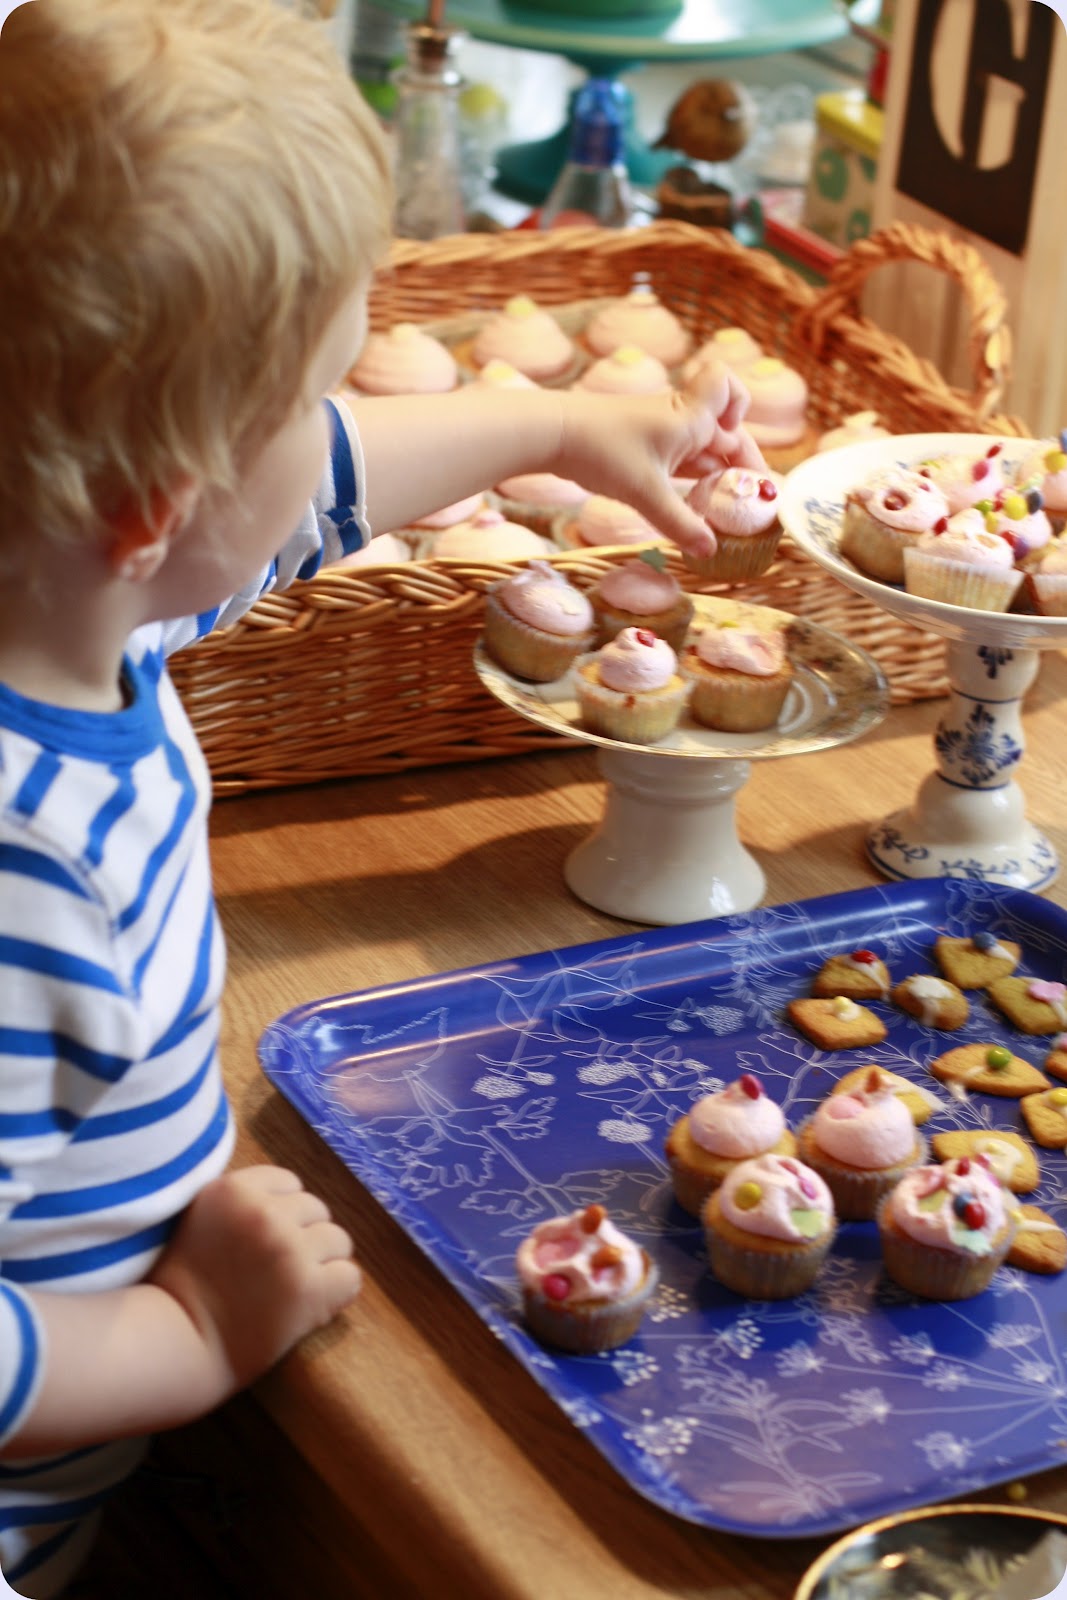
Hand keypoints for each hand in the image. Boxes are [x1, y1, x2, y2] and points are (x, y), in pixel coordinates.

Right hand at [149, 1165, 360, 1390]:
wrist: (171, 1347)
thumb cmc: (182, 1288)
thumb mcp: (198, 1217)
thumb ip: (239, 1199)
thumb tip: (289, 1191)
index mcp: (232, 1189)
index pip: (288, 1182)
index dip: (280, 1213)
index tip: (261, 1243)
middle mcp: (263, 1213)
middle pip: (316, 1209)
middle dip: (302, 1237)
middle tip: (274, 1273)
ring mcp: (288, 1250)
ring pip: (338, 1241)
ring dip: (321, 1264)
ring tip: (289, 1290)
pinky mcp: (307, 1289)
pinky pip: (350, 1277)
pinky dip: (337, 1293)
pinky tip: (309, 1307)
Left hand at [554, 360, 767, 556]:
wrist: (553, 435)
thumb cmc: (602, 451)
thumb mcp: (644, 493)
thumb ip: (679, 523)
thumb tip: (710, 551)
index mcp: (690, 416)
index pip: (728, 386)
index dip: (740, 405)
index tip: (734, 437)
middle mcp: (681, 420)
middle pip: (726, 434)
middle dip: (741, 466)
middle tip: (753, 505)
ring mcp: (663, 433)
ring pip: (704, 452)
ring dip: (718, 478)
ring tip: (729, 514)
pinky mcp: (645, 449)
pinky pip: (682, 463)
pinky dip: (693, 482)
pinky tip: (695, 509)